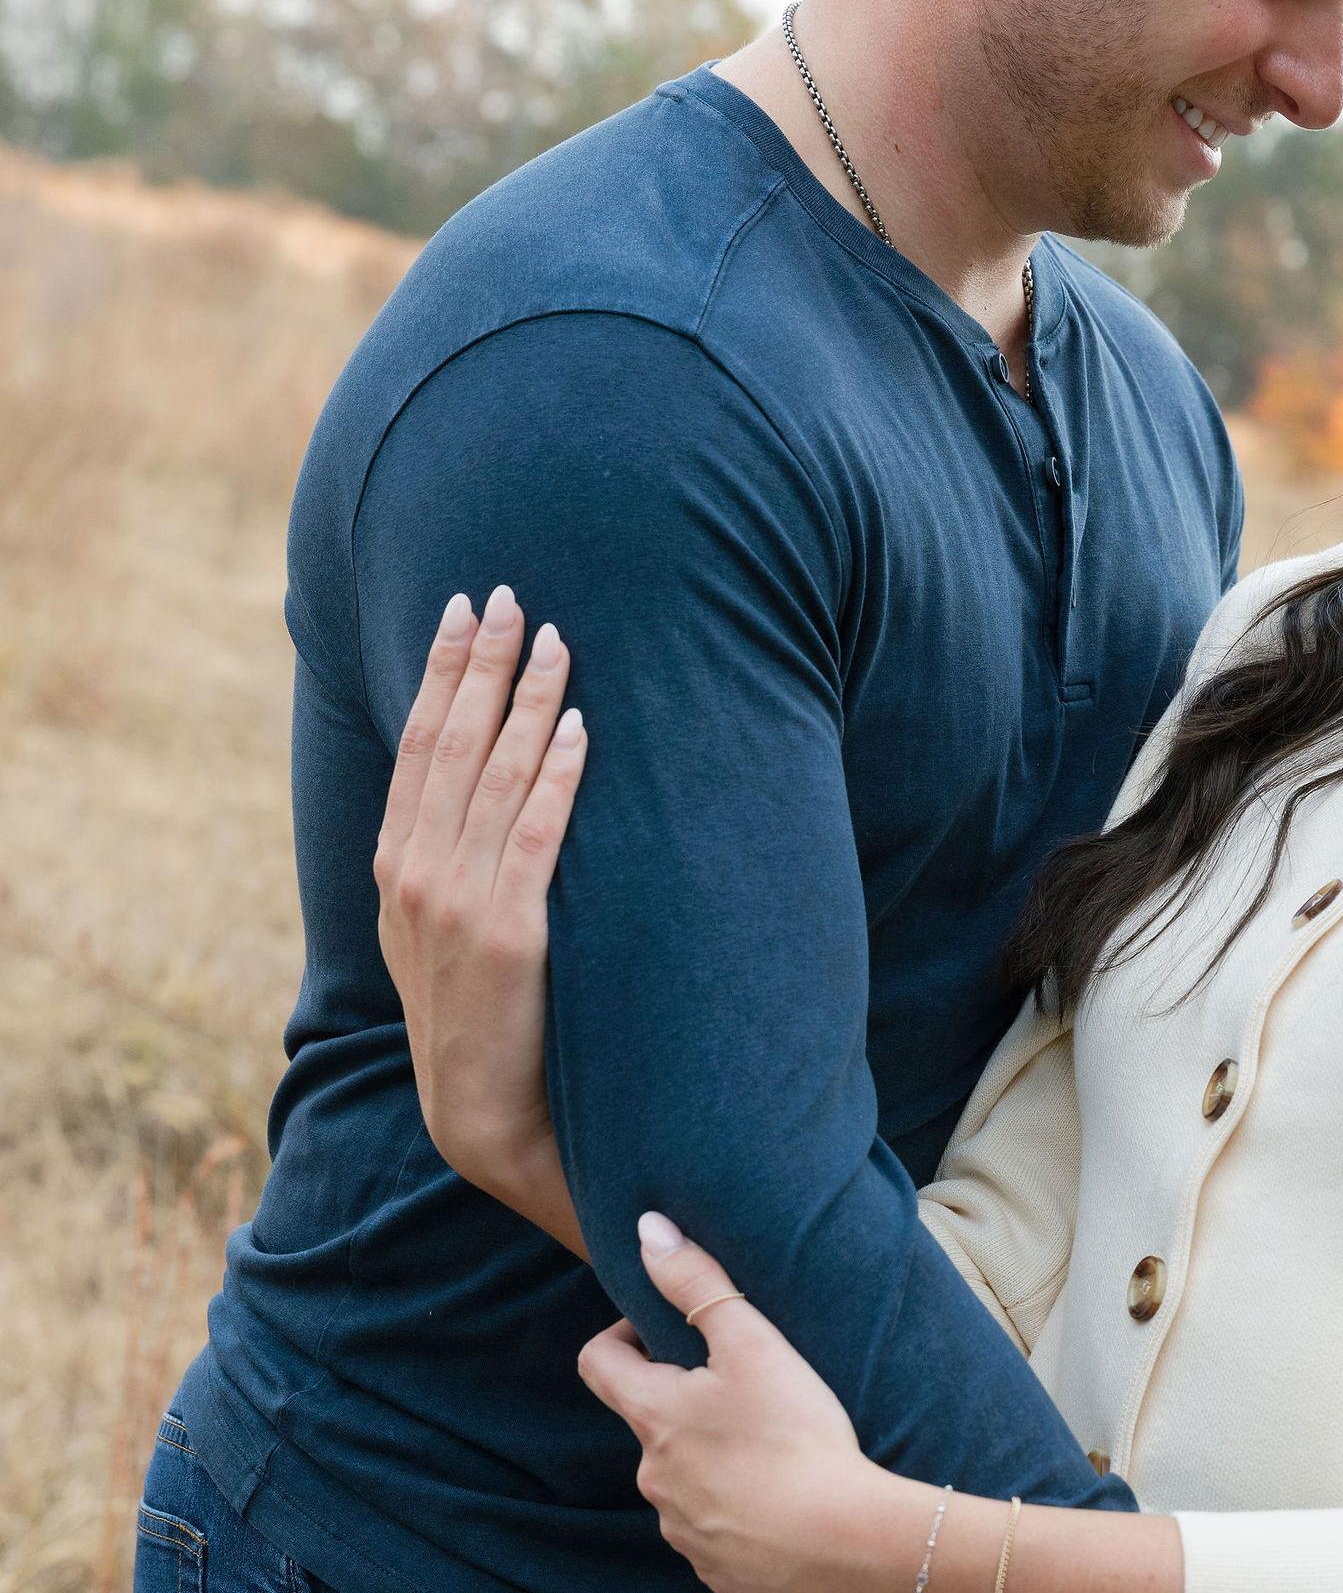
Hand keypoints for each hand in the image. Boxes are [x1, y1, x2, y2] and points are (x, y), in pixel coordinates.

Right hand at [373, 584, 586, 1209]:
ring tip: (557, 639)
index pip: (420, 746)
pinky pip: (537, 833)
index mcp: (397, 867)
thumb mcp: (437, 933)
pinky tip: (581, 727)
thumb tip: (477, 788)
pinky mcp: (510, 930)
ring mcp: (457, 900)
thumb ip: (445, 861)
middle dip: (482, 661)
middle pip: (452, 742)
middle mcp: (416, 873)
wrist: (483, 1115)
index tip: (462, 610)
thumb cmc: (478, 1018)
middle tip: (509, 593)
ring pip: (496, 774)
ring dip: (529, 700)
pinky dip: (558, 773)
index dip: (440, 672)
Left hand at [580, 1218, 892, 1592]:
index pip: (597, 1362)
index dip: (621, 1334)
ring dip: (708, 1448)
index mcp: (654, 1417)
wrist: (841, 1541)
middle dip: (684, 1393)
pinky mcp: (713, 1564)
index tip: (664, 1328)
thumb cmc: (795, 1435)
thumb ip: (696, 1282)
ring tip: (766, 1434)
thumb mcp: (750, 1342)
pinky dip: (732, 1499)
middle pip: (648, 1417)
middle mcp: (654, 1476)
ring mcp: (680, 1527)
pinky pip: (709, 1519)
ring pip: (681, 1470)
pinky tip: (775, 1488)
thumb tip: (648, 1230)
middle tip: (741, 1378)